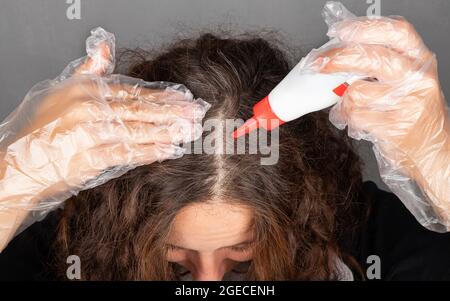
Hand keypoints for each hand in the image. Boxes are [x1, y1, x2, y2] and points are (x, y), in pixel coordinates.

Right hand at [0, 28, 208, 249]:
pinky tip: (170, 150)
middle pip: (140, 108)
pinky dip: (151, 152)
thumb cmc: (39, 127)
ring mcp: (90, 133)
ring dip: (167, 131)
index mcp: (86, 89)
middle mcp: (89, 108)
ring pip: (137, 130)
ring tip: (189, 131)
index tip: (183, 98)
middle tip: (196, 114)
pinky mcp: (90, 157)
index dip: (161, 95)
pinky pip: (127, 153)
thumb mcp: (61, 89)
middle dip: (172, 112)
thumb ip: (89, 69)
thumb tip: (105, 44)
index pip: (132, 90)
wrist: (18, 163)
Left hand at [320, 17, 449, 228]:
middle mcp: (417, 79)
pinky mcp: (393, 127)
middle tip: (318, 63)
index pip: (396, 32)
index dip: (365, 28)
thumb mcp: (407, 83)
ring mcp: (407, 104)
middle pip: (371, 58)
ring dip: (343, 102)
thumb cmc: (414, 116)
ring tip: (352, 109)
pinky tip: (357, 122)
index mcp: (420, 62)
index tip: (341, 31)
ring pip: (356, 92)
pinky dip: (346, 119)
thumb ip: (382, 65)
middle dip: (337, 59)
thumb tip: (340, 52)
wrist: (432, 153)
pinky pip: (354, 116)